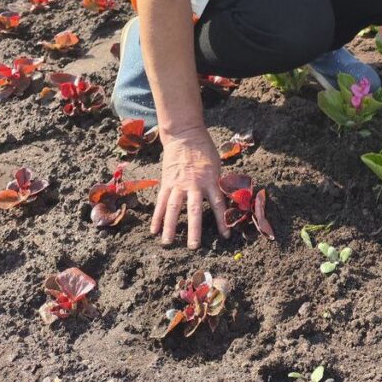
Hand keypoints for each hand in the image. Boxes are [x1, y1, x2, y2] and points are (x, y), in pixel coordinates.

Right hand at [151, 124, 230, 247]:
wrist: (186, 135)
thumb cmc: (205, 150)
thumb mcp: (217, 166)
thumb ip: (219, 184)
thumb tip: (228, 201)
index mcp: (210, 180)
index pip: (218, 204)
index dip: (222, 221)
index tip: (226, 236)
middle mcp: (194, 184)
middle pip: (194, 210)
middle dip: (194, 229)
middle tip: (194, 247)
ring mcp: (178, 184)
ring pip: (173, 208)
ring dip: (170, 226)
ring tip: (167, 243)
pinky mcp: (166, 182)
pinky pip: (161, 201)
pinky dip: (156, 216)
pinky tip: (153, 230)